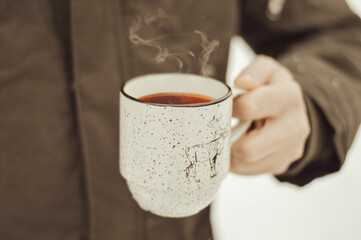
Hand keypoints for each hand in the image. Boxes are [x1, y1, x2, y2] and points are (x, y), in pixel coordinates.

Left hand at [231, 55, 309, 174]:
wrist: (293, 111)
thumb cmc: (273, 89)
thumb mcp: (266, 70)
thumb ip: (254, 72)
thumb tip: (241, 83)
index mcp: (288, 97)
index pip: (248, 107)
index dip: (231, 107)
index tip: (230, 106)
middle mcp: (294, 127)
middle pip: (248, 148)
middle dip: (230, 139)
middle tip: (226, 127)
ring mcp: (290, 150)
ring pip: (246, 162)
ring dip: (232, 150)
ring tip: (235, 134)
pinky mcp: (282, 164)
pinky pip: (249, 170)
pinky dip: (239, 160)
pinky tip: (241, 144)